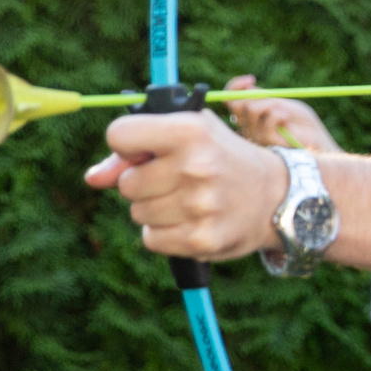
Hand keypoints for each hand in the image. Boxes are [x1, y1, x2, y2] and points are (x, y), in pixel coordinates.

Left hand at [85, 110, 288, 260]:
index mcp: (190, 130)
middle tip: (178, 179)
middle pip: (126, 183)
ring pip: (138, 212)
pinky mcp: (200, 240)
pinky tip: (190, 221)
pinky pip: (151, 239)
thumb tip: (92, 179)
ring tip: (189, 200)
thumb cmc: (222, 158)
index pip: (119, 135)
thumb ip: (134, 152)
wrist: (278, 197)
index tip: (145, 150)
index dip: (127, 144)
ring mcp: (198, 205)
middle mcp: (195, 165)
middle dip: (144, 183)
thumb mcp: (189, 136)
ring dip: (155, 209)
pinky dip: (164, 234)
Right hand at [222, 75, 336, 151]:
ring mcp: (254, 135)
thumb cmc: (301, 123)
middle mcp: (248, 126)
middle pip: (234, 105)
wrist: (316, 141)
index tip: (251, 79)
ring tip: (284, 113)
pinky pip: (264, 121)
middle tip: (264, 90)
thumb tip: (247, 87)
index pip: (231, 99)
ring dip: (270, 104)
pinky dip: (277, 115)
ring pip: (250, 110)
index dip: (235, 87)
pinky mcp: (264, 142)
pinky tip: (286, 120)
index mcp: (250, 114)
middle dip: (250, 93)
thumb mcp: (281, 103)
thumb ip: (263, 98)